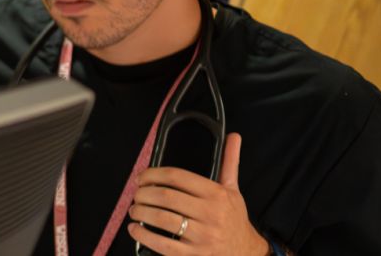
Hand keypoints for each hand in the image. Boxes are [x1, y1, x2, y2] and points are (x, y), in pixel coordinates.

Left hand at [127, 133, 267, 255]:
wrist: (246, 252)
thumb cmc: (234, 219)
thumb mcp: (233, 190)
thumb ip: (230, 162)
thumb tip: (234, 136)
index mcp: (217, 194)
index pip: (177, 176)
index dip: (153, 174)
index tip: (142, 177)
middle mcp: (210, 214)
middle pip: (165, 196)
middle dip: (143, 193)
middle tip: (136, 194)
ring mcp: (202, 236)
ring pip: (161, 218)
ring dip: (140, 212)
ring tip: (134, 209)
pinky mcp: (193, 254)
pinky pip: (162, 244)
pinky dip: (143, 234)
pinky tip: (136, 228)